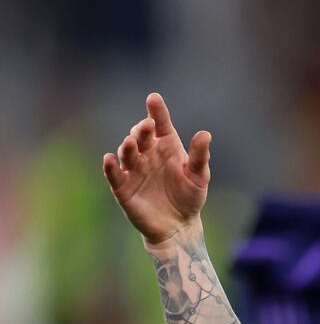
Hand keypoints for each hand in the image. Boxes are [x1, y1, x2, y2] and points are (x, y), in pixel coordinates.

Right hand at [103, 93, 211, 244]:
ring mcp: (134, 170)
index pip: (160, 125)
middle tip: (148, 126)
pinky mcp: (124, 188)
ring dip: (128, 146)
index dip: (157, 111)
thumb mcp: (199, 176)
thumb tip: (205, 134)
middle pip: (141, 136)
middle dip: (142, 129)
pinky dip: (111, 167)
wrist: (179, 225)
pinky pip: (114, 175)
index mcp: (166, 147)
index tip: (154, 98)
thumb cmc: (189, 197)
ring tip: (132, 142)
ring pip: (127, 153)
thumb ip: (200, 156)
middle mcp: (148, 155)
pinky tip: (109, 159)